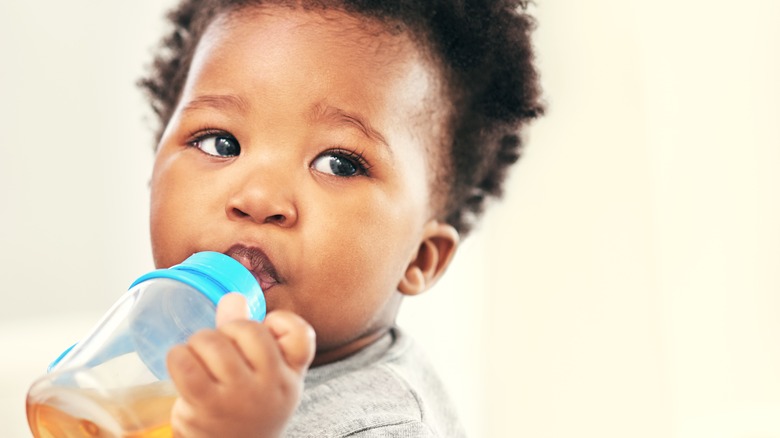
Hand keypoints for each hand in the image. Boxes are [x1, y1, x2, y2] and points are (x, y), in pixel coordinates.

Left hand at [167, 293, 315, 437]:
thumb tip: (233, 297)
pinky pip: (185, 363)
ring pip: (212, 342)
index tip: (266, 328)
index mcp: (291, 375)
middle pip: (247, 329)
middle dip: (226, 330)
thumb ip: (250, 335)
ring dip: (198, 342)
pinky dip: (178, 356)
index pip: (301, 334)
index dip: (280, 322)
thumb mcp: (263, 377)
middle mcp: (271, 385)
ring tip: (199, 356)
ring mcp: (239, 397)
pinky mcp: (206, 407)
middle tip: (221, 348)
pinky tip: (182, 364)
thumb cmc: (249, 410)